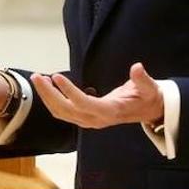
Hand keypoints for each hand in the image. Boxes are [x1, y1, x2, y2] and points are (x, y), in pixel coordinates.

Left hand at [30, 62, 163, 128]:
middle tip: (38, 76)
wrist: (148, 112)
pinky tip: (47, 87)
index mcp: (110, 112)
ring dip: (47, 97)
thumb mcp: (150, 88)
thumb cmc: (148, 98)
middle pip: (66, 110)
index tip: (57, 77)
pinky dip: (52, 101)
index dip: (69, 92)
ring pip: (61, 113)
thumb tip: (137, 67)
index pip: (84, 104)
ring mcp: (89, 121)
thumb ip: (143, 80)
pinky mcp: (85, 118)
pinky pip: (63, 112)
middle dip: (49, 94)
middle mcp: (96, 120)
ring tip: (39, 79)